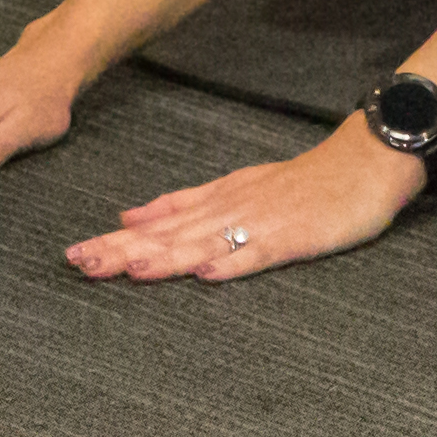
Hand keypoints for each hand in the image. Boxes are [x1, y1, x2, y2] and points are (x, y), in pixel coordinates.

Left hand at [66, 116, 425, 282]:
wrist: (363, 162)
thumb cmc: (301, 182)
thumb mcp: (237, 186)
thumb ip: (185, 203)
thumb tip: (130, 216)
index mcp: (217, 198)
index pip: (157, 221)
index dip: (115, 239)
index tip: (73, 254)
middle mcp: (231, 208)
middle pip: (170, 234)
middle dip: (124, 250)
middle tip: (80, 263)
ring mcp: (262, 223)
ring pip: (206, 243)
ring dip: (167, 257)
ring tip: (130, 269)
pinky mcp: (294, 238)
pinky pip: (260, 254)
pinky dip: (233, 263)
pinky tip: (209, 274)